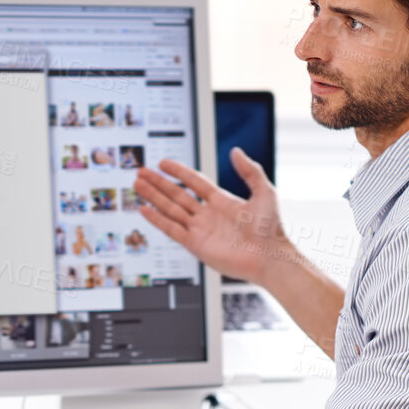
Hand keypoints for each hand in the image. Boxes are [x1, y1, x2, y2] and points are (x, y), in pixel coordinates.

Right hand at [133, 147, 285, 283]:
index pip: (194, 182)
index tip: (163, 163)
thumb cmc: (271, 229)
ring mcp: (200, 230)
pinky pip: (171, 229)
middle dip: (158, 183)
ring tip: (137, 185)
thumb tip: (235, 151)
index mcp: (223, 202)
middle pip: (177, 195)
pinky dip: (156, 219)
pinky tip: (144, 209)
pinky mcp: (195, 245)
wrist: (270, 258)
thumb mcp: (264, 192)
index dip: (179, 172)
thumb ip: (250, 170)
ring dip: (153, 197)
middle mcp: (208, 215)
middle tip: (141, 172)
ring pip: (170, 209)